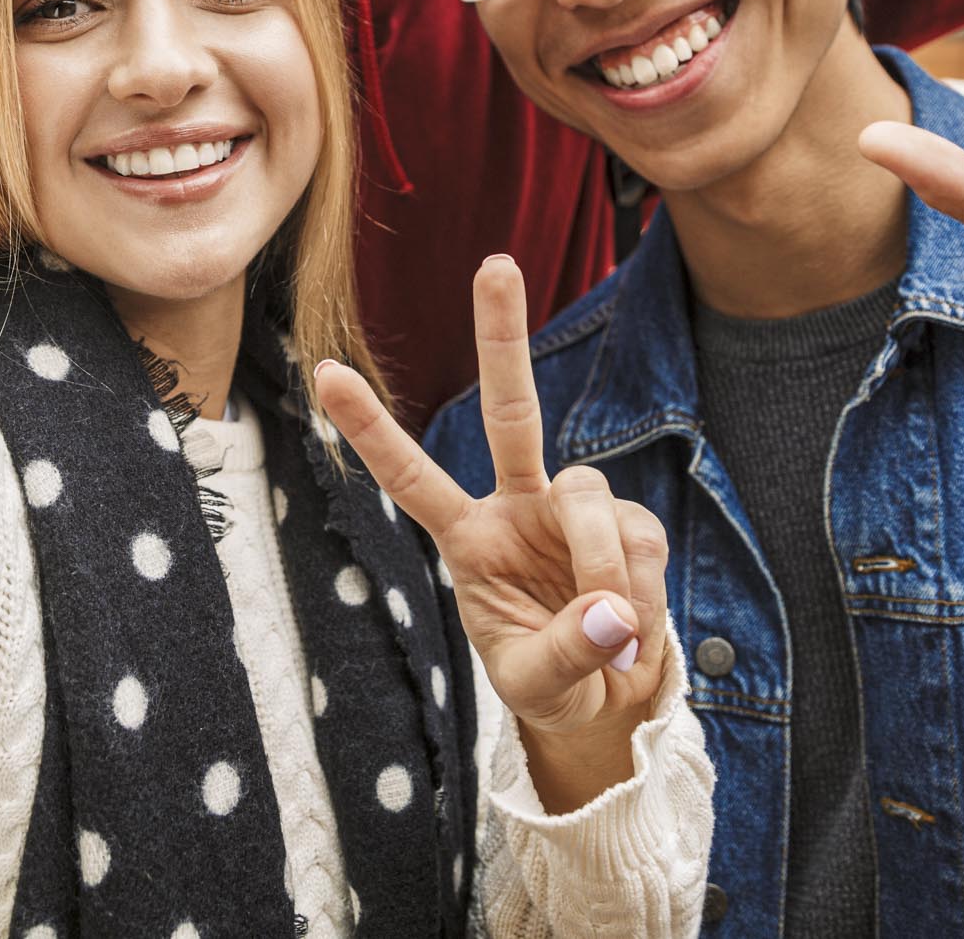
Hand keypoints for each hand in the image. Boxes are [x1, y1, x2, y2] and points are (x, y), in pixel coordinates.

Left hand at [318, 255, 669, 811]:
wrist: (610, 701)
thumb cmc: (551, 682)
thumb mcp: (538, 683)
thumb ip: (564, 651)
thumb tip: (612, 610)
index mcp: (468, 536)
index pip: (411, 477)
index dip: (371, 429)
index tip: (323, 371)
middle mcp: (519, 504)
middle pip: (511, 409)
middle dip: (502, 336)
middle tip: (494, 262)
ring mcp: (576, 508)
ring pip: (587, 498)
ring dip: (601, 565)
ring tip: (611, 630)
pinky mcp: (631, 523)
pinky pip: (638, 542)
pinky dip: (640, 592)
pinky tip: (634, 627)